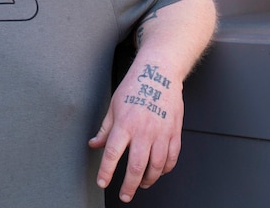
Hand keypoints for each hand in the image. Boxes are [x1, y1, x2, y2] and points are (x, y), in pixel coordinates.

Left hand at [88, 61, 183, 202]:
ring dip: (148, 180)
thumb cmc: (135, 86)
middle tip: (125, 195)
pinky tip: (159, 171)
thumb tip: (95, 145)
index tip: (103, 182)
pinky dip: (165, 169)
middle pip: (137, 166)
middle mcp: (144, 131)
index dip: (106, 171)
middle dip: (130, 185)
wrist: (159, 73)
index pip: (113, 154)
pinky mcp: (174, 132)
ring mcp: (161, 133)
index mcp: (125, 124)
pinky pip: (172, 157)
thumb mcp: (114, 106)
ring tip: (142, 185)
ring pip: (156, 166)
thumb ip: (105, 129)